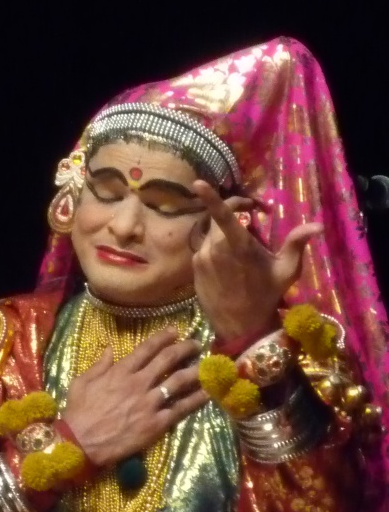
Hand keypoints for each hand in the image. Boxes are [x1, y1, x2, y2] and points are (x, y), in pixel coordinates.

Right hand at [63, 329, 205, 466]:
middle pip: (168, 360)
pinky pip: (180, 409)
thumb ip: (98, 364)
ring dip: (195, 370)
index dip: (164, 337)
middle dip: (185, 348)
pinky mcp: (156, 424)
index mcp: (121, 371)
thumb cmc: (78, 411)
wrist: (80, 442)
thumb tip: (110, 348)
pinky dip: (196, 400)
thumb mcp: (82, 382)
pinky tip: (207, 393)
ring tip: (206, 364)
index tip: (176, 330)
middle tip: (196, 344)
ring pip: (179, 382)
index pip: (147, 348)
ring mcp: (149, 403)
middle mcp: (138, 383)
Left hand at [192, 180, 322, 340]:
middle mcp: (214, 249)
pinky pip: (205, 252)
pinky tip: (229, 267)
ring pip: (211, 236)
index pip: (222, 215)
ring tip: (242, 252)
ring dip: (225, 235)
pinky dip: (216, 251)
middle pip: (218, 220)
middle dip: (233, 215)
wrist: (241, 328)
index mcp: (237, 246)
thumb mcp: (286, 271)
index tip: (198, 183)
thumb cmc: (267, 296)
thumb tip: (317, 226)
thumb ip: (296, 244)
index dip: (210, 197)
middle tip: (252, 220)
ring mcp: (201, 260)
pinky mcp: (194, 271)